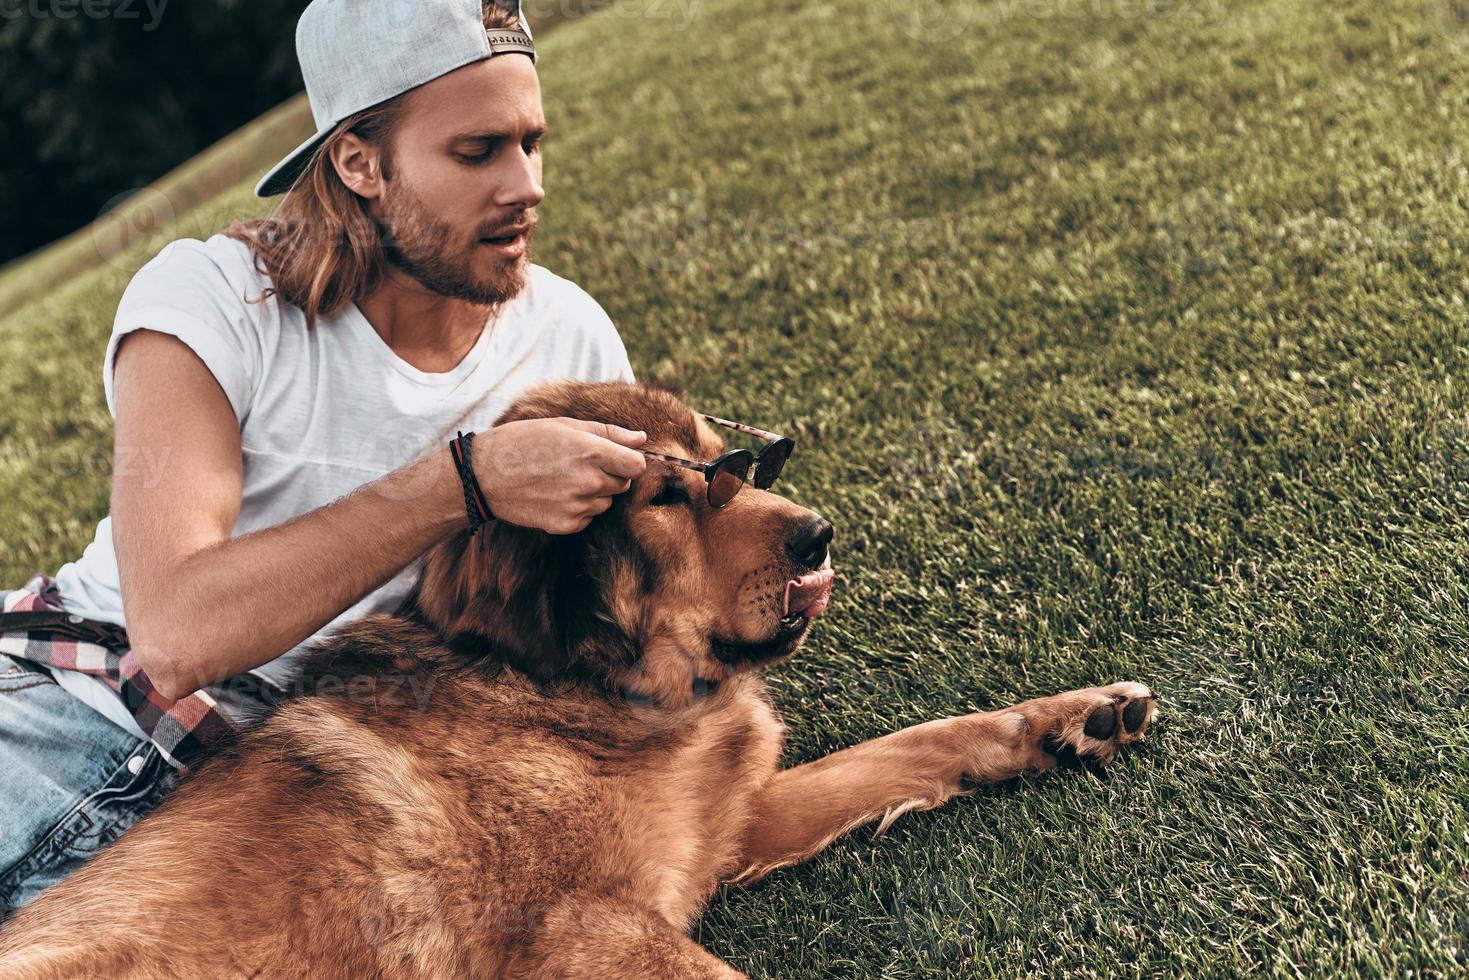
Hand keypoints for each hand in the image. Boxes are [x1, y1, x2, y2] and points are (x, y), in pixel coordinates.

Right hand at [472, 418, 647, 533]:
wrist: (485, 474)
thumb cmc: (525, 441)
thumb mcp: (566, 426)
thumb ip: (609, 433)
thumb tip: (642, 440)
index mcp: (593, 452)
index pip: (638, 466)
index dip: (630, 461)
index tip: (617, 459)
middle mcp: (589, 481)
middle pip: (623, 485)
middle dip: (611, 476)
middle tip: (580, 465)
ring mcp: (578, 506)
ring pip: (606, 503)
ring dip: (594, 493)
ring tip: (563, 479)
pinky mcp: (566, 525)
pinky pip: (588, 518)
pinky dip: (578, 509)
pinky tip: (555, 495)